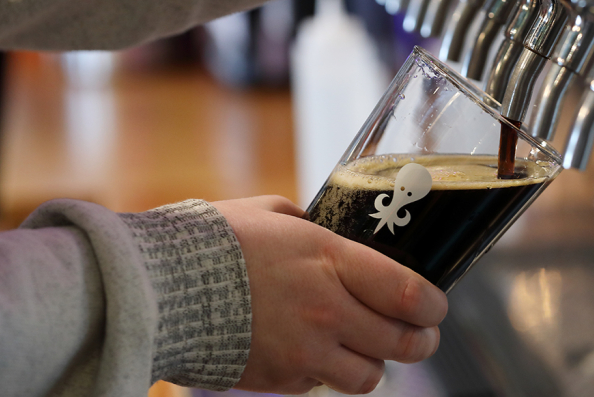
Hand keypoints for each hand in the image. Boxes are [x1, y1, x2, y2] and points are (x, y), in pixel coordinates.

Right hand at [212, 196, 447, 394]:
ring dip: (374, 362)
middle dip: (422, 341)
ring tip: (367, 347)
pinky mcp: (278, 379)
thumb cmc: (214, 241)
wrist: (157, 287)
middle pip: (401, 342)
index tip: (436, 306)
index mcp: (331, 260)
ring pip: (368, 376)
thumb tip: (332, 234)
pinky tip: (312, 349)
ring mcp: (303, 350)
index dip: (433, 305)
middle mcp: (326, 310)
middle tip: (422, 334)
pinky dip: (324, 372)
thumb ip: (314, 227)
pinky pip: (320, 384)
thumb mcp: (275, 214)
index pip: (407, 293)